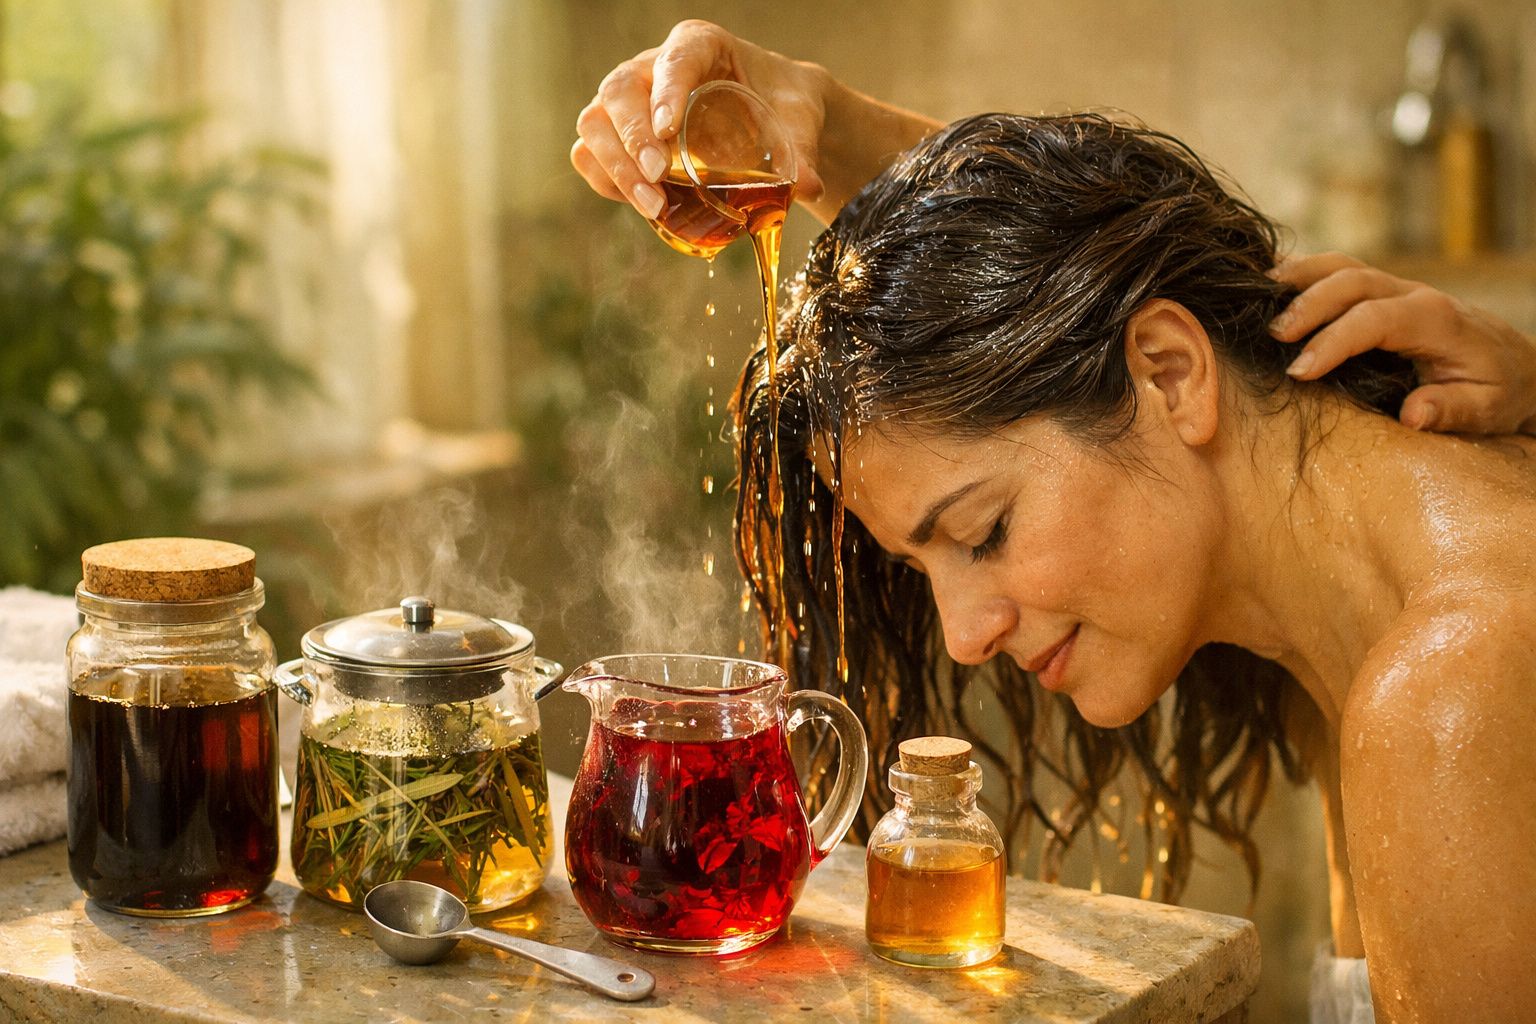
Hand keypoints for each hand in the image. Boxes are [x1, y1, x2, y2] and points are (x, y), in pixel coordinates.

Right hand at [571, 20, 830, 220]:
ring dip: (616, 167)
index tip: (669, 131)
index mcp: (698, 45)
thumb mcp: (798, 118)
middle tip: (658, 179)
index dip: (664, 93)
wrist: (771, 113)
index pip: (673, 60)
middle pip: (618, 92)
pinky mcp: (618, 134)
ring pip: (595, 123)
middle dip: (632, 139)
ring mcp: (629, 101)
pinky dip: (607, 180)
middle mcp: (652, 67)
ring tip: (653, 205)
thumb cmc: (780, 103)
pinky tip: (639, 203)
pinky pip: (591, 153)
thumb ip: (802, 148)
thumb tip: (807, 187)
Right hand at [1271, 252, 1535, 435]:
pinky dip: (1301, 272)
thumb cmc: (1496, 390)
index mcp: (1436, 321)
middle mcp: (1413, 294)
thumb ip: (1452, 411)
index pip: (1376, 319)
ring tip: (1256, 296)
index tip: (1300, 372)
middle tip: (1274, 336)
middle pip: (1352, 280)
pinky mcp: (1380, 291)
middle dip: (1308, 304)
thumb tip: (1413, 415)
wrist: (1513, 362)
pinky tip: (1267, 283)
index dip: (1333, 341)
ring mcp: (1395, 288)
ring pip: (1341, 265)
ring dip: (1297, 276)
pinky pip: (1337, 270)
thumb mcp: (1487, 409)